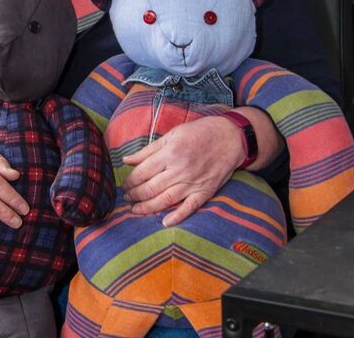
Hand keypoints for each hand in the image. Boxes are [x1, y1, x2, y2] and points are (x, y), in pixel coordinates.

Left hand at [121, 116, 245, 226]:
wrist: (229, 137)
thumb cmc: (199, 132)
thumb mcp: (172, 134)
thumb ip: (148, 150)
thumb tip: (126, 160)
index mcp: (170, 152)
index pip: (143, 172)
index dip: (130, 181)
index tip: (124, 185)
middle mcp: (180, 169)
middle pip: (151, 188)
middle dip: (135, 195)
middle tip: (127, 198)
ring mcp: (193, 182)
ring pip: (165, 200)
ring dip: (147, 208)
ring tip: (136, 210)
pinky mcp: (205, 191)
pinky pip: (190, 207)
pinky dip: (177, 216)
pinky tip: (164, 222)